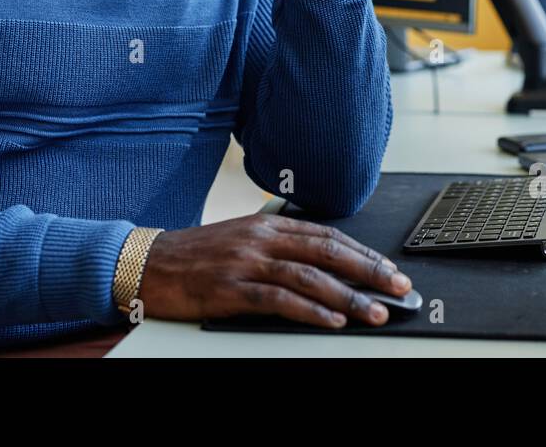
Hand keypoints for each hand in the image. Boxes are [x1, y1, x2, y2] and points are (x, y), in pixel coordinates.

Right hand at [136, 214, 412, 327]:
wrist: (147, 263)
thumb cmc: (195, 255)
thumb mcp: (241, 239)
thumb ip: (278, 246)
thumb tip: (322, 263)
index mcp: (266, 226)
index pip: (328, 236)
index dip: (364, 252)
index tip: (390, 268)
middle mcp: (260, 239)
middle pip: (327, 252)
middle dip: (369, 271)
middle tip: (398, 287)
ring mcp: (246, 264)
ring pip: (309, 277)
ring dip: (348, 296)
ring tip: (374, 312)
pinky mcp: (230, 290)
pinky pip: (277, 300)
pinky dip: (309, 311)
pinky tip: (331, 320)